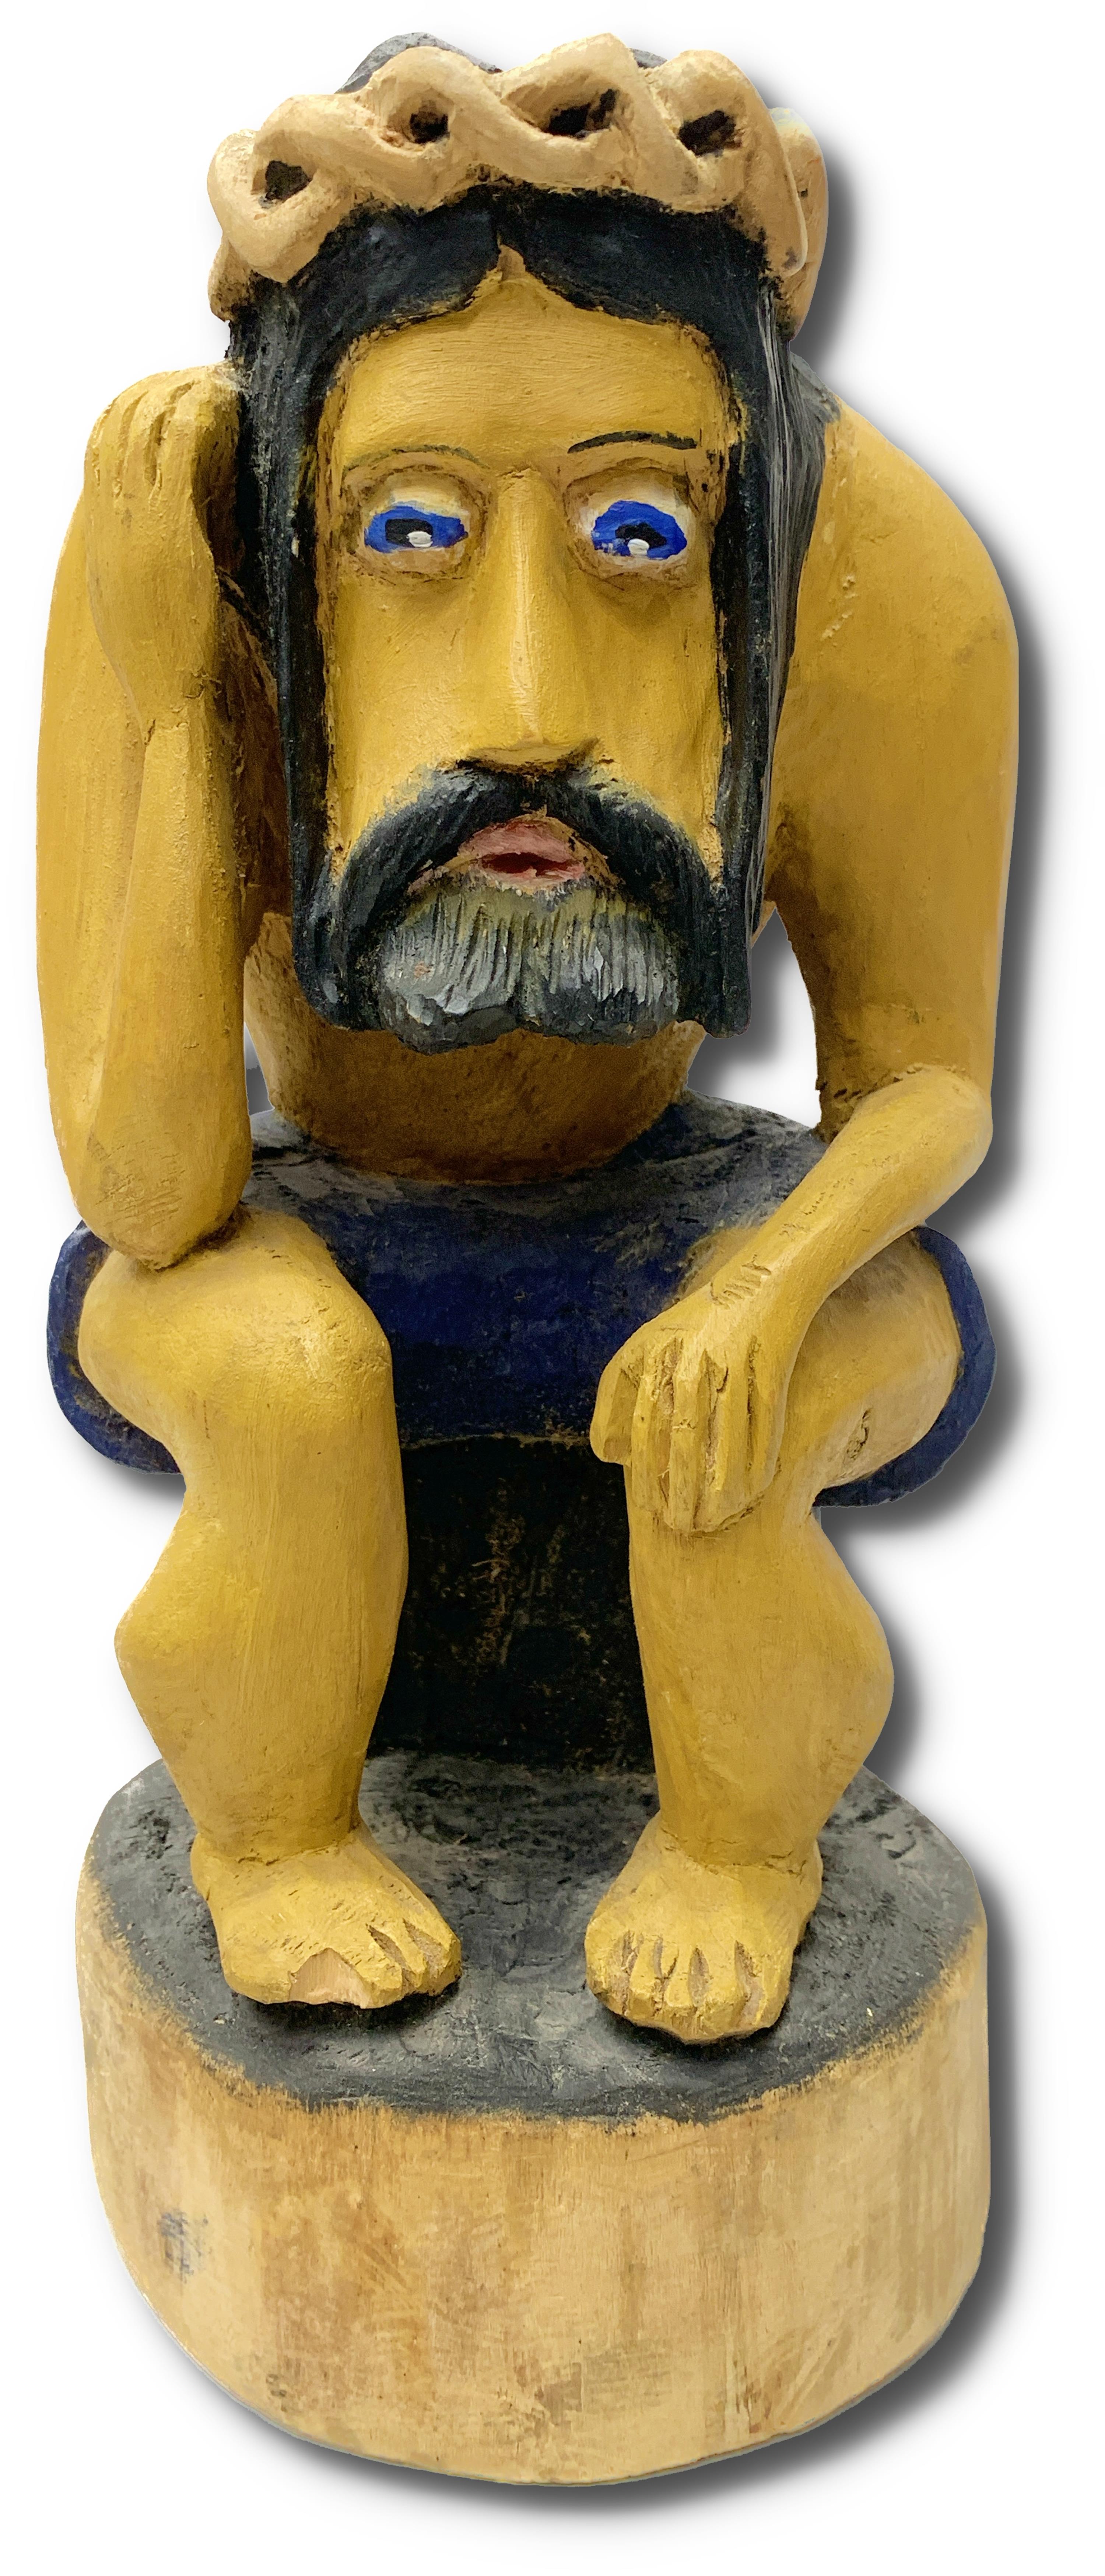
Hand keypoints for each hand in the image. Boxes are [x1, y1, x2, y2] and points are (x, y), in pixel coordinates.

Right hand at [83, 367, 238, 737]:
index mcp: (101, 538)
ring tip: (221, 380)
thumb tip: (156, 536)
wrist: (169, 706)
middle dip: (159, 388)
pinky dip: (199, 414)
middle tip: (203, 375)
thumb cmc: (166, 668)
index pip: (100, 445)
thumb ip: (140, 561)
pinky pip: (179, 448)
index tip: (168, 391)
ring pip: (147, 425)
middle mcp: (112, 523)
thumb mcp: (137, 604)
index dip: (131, 408)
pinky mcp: (172, 531)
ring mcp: (138, 524)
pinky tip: (225, 401)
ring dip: (184, 392)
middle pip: (120, 423)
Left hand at [590, 1264, 800, 1533]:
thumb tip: (609, 1457)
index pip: (643, 1427)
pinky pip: (765, 1428)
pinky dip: (759, 1463)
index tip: (650, 1507)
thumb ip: (615, 1398)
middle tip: (681, 1526)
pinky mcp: (772, 1371)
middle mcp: (691, 1363)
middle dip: (681, 1490)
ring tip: (713, 1521)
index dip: (646, 1472)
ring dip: (720, 1489)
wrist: (759, 1286)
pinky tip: (753, 1492)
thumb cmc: (692, 1328)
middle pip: (683, 1439)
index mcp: (655, 1358)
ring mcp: (733, 1367)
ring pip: (725, 1440)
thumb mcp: (641, 1349)